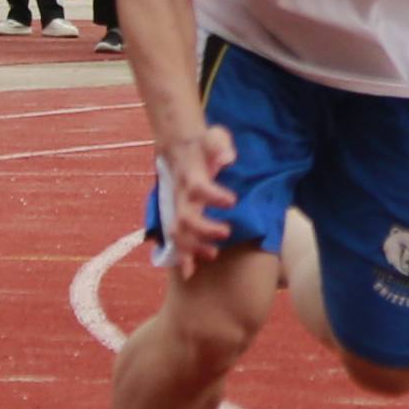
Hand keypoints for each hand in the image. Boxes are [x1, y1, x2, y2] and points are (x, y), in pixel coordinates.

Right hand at [155, 123, 238, 285]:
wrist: (178, 148)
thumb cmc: (202, 144)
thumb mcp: (213, 136)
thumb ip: (219, 145)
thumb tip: (228, 158)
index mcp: (190, 175)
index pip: (199, 188)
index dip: (214, 196)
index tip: (232, 200)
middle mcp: (180, 195)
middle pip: (185, 217)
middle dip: (204, 229)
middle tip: (226, 232)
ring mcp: (176, 207)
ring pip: (177, 233)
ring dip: (193, 247)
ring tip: (211, 255)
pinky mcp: (177, 217)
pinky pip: (176, 240)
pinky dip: (181, 257)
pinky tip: (189, 272)